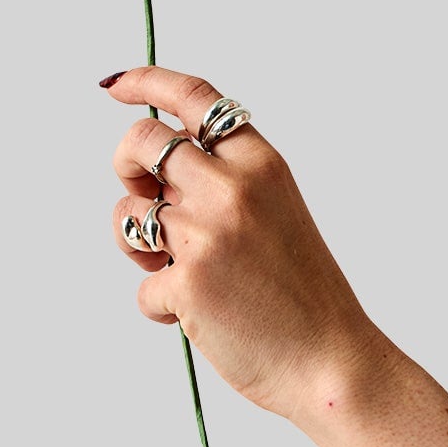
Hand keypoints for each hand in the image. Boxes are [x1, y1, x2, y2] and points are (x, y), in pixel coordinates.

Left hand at [103, 65, 376, 433]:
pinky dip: (160, 304)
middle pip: (139, 142)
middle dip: (125, 164)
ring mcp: (205, 234)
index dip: (145, 82)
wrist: (331, 364)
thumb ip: (222, 180)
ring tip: (176, 269)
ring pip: (128, 213)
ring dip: (138, 242)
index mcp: (260, 163)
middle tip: (143, 195)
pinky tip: (200, 317)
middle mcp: (230, 188)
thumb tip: (151, 168)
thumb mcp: (276, 211)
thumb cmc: (301, 294)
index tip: (116, 85)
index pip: (193, 96)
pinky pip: (141, 284)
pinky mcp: (185, 283)